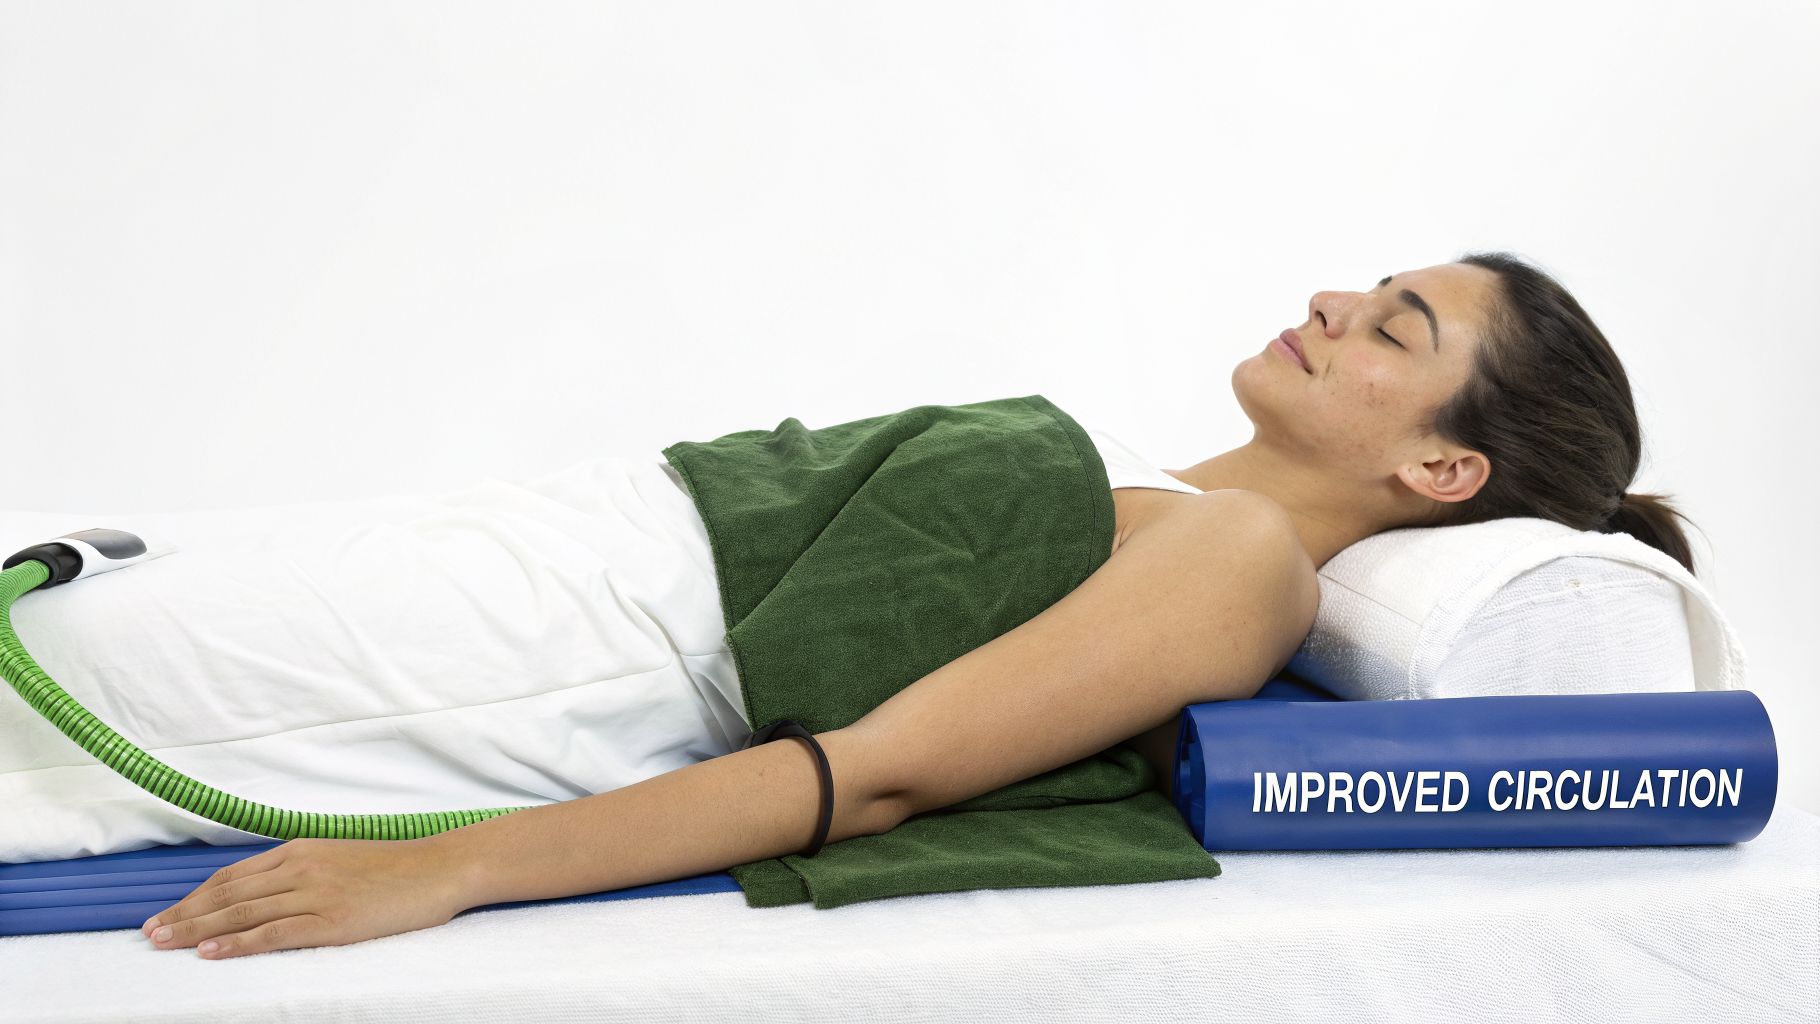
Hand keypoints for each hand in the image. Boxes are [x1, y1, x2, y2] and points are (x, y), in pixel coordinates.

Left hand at [139, 836, 471, 958]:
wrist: (440, 868)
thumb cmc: (395, 868)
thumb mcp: (340, 857)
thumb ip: (302, 870)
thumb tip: (265, 890)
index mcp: (300, 850)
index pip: (232, 875)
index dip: (194, 896)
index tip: (167, 913)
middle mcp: (300, 868)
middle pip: (228, 894)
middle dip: (183, 914)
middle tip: (149, 933)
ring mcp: (315, 893)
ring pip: (242, 913)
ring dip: (197, 929)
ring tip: (165, 944)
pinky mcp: (332, 919)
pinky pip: (274, 933)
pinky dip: (238, 944)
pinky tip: (211, 953)